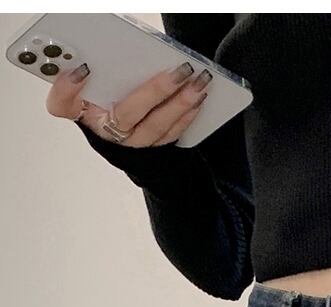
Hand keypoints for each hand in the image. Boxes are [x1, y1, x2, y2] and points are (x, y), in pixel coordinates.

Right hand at [46, 60, 212, 146]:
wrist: (125, 143)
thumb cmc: (105, 112)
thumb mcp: (86, 96)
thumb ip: (78, 83)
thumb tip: (84, 67)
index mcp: (86, 114)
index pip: (65, 105)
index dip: (68, 89)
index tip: (82, 68)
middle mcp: (109, 133)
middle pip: (129, 112)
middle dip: (157, 90)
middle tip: (181, 70)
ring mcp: (134, 144)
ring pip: (158, 125)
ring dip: (181, 103)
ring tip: (199, 82)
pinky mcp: (154, 150)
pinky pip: (172, 133)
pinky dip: (187, 115)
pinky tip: (199, 98)